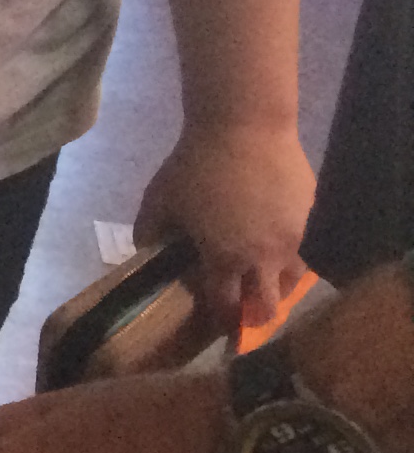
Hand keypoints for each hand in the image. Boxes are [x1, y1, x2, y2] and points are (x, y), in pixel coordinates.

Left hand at [131, 119, 312, 334]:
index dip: (218, 318)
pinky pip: (300, 244)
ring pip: (292, 279)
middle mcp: (264, 256)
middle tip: (244, 318)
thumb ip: (149, 233)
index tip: (215, 326)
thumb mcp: (159, 200)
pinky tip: (273, 241)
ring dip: (277, 288)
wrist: (245, 126)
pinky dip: (287, 252)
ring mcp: (292, 237)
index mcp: (225, 258)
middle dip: (254, 316)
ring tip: (266, 286)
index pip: (224, 305)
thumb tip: (144, 252)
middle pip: (267, 305)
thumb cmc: (195, 165)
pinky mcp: (308, 214)